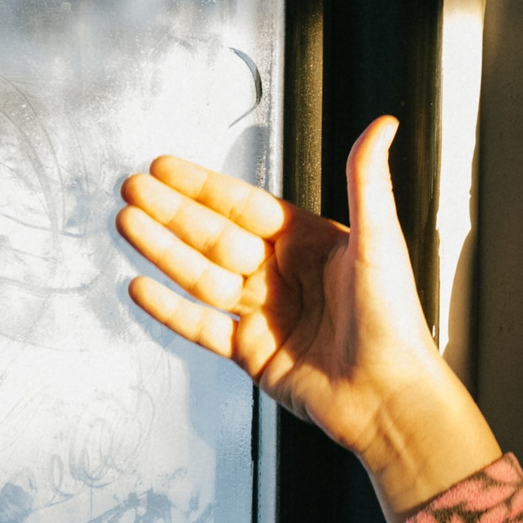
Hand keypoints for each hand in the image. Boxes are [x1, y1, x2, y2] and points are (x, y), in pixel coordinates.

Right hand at [118, 116, 500, 522]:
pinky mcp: (252, 354)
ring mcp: (265, 315)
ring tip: (127, 226)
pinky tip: (141, 287)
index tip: (165, 167)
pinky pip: (202, 327)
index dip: (202, 186)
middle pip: (214, 237)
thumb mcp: (379, 241)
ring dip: (163, 251)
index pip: (244, 206)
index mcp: (310, 244)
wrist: (390, 398)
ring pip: (202, 277)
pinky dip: (171, 309)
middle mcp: (284, 276)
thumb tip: (381, 124)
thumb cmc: (395, 323)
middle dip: (171, 213)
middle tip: (132, 190)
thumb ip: (366, 179)